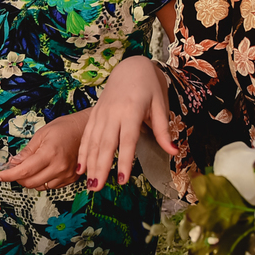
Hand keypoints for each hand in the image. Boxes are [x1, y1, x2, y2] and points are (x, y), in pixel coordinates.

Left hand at [0, 111, 89, 189]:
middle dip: (17, 178)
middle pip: (30, 182)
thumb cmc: (64, 128)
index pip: (24, 171)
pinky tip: (41, 171)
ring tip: (28, 168)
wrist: (85, 129)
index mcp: (49, 153)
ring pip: (40, 187)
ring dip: (29, 180)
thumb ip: (27, 151)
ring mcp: (66, 174)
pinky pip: (51, 186)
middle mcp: (59, 167)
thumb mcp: (41, 134)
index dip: (9, 175)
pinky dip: (42, 181)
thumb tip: (13, 163)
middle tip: (13, 169)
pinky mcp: (71, 178)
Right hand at [77, 56, 175, 191]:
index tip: (121, 179)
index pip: (127, 140)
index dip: (123, 160)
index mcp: (131, 110)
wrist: (131, 66)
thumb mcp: (160, 105)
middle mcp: (113, 112)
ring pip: (93, 141)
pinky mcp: (95, 113)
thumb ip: (163, 130)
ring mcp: (101, 113)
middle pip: (105, 144)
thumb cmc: (148, 86)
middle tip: (97, 188)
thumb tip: (174, 152)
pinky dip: (83, 152)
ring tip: (89, 183)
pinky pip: (87, 135)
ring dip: (90, 163)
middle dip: (100, 167)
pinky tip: (81, 168)